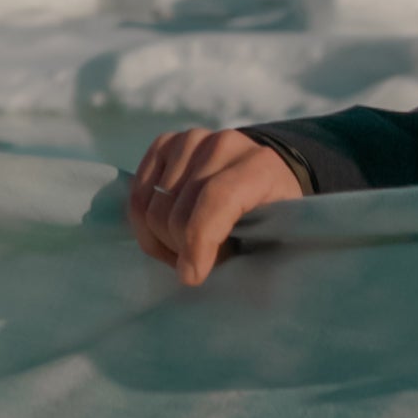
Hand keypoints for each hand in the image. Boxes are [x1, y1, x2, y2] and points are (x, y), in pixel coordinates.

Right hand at [126, 126, 302, 286]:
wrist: (262, 171)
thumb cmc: (273, 213)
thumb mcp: (280, 234)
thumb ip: (253, 252)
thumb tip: (201, 275)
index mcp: (260, 166)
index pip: (217, 198)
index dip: (198, 240)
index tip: (192, 277)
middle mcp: (222, 146)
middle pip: (176, 209)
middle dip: (181, 249)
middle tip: (201, 263)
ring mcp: (189, 141)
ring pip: (151, 207)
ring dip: (163, 241)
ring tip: (188, 249)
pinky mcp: (164, 143)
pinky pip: (137, 195)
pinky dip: (145, 225)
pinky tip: (168, 234)